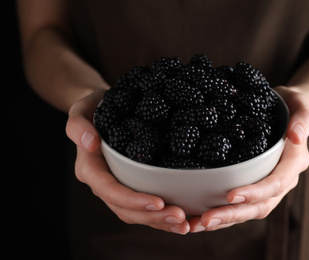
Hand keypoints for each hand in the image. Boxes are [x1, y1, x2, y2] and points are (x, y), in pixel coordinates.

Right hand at [65, 90, 189, 233]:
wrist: (103, 110)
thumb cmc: (94, 108)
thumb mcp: (81, 109)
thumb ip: (78, 125)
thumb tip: (91, 143)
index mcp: (90, 170)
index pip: (110, 191)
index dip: (133, 200)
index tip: (159, 201)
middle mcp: (104, 184)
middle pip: (126, 210)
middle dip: (153, 217)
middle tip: (180, 218)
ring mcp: (118, 188)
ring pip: (137, 214)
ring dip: (161, 222)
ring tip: (186, 224)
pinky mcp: (132, 187)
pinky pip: (145, 208)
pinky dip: (162, 216)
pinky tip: (184, 218)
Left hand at [188, 86, 308, 231]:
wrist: (285, 110)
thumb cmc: (289, 105)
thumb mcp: (299, 103)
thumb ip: (303, 117)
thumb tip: (296, 135)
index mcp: (293, 163)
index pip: (274, 184)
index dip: (254, 193)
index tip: (230, 196)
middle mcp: (283, 180)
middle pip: (259, 206)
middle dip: (232, 215)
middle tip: (206, 220)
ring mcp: (269, 187)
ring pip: (249, 211)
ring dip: (224, 220)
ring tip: (197, 224)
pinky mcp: (256, 186)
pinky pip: (241, 206)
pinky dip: (223, 214)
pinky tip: (201, 217)